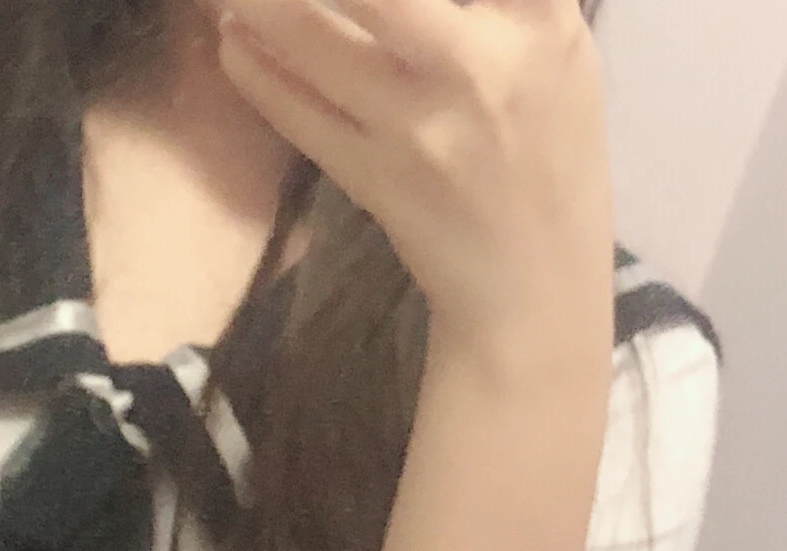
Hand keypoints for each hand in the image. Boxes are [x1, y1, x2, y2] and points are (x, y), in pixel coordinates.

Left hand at [215, 0, 612, 381]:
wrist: (532, 286)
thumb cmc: (545, 148)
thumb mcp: (553, 47)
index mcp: (541, 20)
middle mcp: (480, 66)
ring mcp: (421, 128)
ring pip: (317, 40)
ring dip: (262, 4)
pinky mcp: (376, 181)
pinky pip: (299, 113)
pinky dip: (256, 71)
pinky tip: (233, 41)